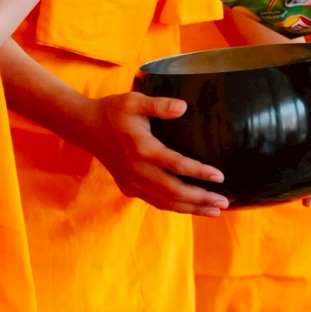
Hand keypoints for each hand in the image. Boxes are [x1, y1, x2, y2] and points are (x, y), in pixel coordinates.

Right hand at [78, 91, 229, 215]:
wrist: (85, 127)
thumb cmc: (113, 111)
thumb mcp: (134, 100)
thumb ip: (159, 105)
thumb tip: (183, 107)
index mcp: (142, 149)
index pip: (176, 165)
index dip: (199, 172)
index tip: (220, 176)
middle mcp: (137, 171)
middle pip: (174, 192)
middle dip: (201, 199)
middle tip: (225, 202)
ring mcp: (132, 182)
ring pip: (166, 202)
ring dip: (192, 208)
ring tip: (215, 211)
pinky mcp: (128, 188)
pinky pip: (156, 202)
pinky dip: (175, 207)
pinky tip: (191, 208)